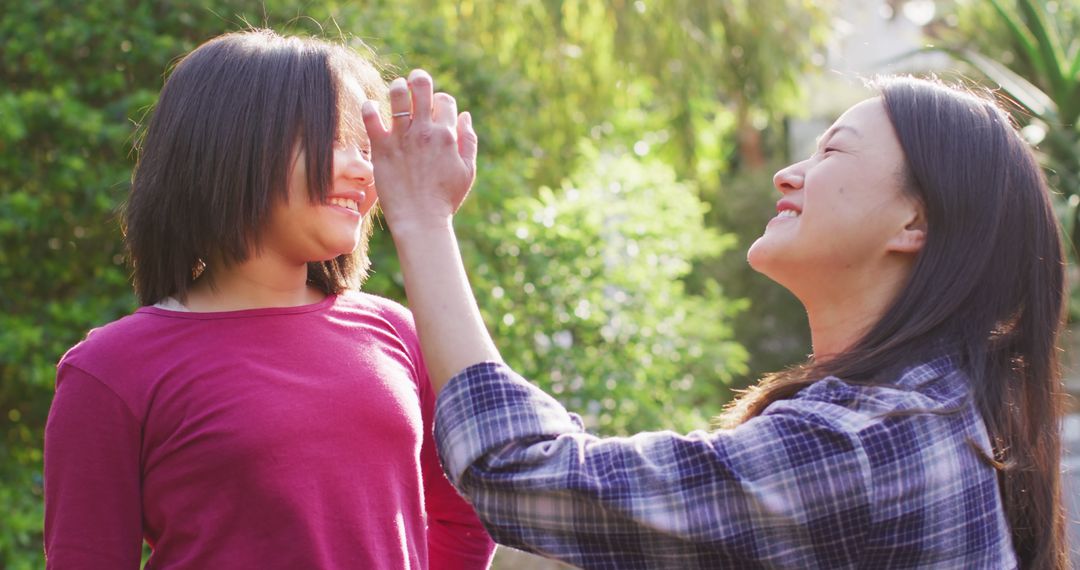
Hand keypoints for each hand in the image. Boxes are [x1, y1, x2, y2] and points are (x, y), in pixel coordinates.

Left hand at [362, 69, 477, 233]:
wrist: (420, 220)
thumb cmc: (445, 199)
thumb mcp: (467, 171)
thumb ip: (469, 141)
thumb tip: (464, 115)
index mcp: (447, 135)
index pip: (445, 100)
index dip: (440, 100)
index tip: (434, 109)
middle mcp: (425, 131)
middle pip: (422, 87)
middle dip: (418, 79)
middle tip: (413, 82)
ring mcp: (402, 138)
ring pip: (397, 95)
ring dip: (396, 88)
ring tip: (394, 92)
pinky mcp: (382, 148)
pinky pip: (371, 117)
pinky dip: (369, 108)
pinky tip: (370, 108)